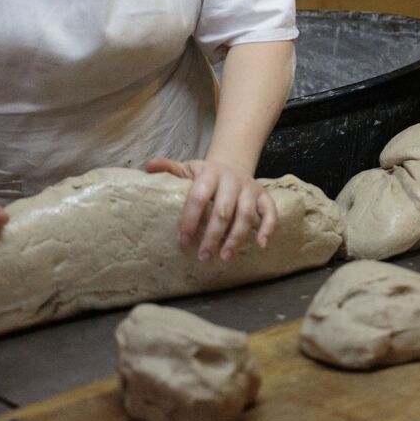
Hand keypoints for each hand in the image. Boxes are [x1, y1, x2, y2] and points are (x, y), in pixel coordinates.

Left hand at [146, 157, 276, 262]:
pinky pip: (270, 211)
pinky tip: (261, 244)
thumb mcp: (187, 168)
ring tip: (225, 257)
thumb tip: (149, 166)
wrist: (233, 163)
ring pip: (246, 214)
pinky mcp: (264, 196)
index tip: (183, 240)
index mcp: (210, 173)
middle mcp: (232, 180)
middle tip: (203, 257)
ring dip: (236, 237)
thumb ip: (169, 168)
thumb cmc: (205, 174)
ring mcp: (249, 188)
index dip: (191, 218)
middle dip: (213, 235)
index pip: (199, 196)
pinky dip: (268, 227)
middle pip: (223, 210)